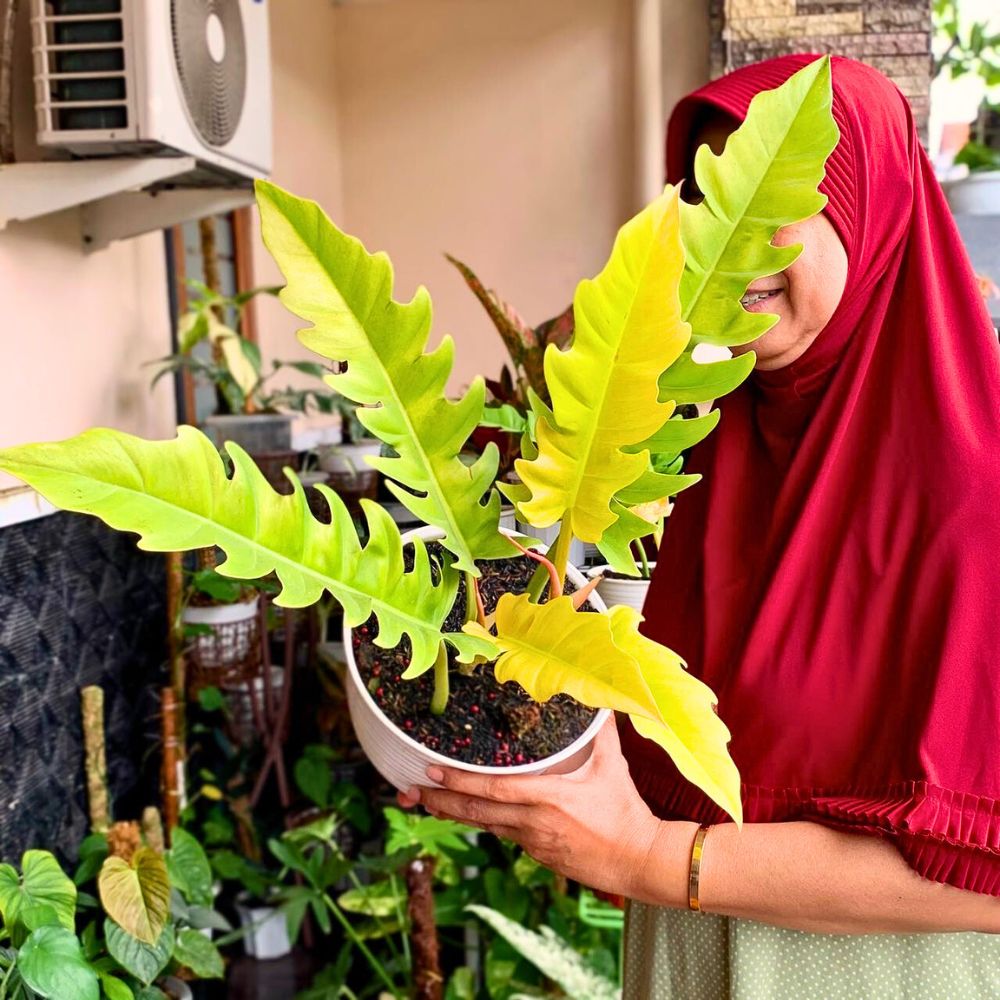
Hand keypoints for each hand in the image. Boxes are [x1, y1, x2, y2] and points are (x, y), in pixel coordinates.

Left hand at [398, 717, 671, 899]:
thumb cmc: (624, 810)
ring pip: (485, 826)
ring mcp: (533, 843)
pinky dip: (485, 822)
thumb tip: (597, 697)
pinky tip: (470, 814)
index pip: (493, 789)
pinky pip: (505, 835)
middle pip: (476, 814)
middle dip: (439, 803)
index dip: (459, 783)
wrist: (638, 860)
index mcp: (548, 798)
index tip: (431, 773)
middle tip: (409, 792)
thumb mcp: (610, 765)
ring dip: (454, 815)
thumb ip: (600, 730)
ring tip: (425, 803)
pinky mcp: (538, 856)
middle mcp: (533, 823)